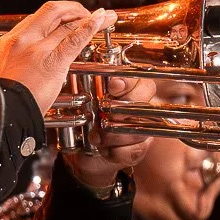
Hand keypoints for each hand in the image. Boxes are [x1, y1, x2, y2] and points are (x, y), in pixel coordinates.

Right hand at [0, 1, 115, 117]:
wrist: (0, 114)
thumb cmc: (2, 101)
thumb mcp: (4, 73)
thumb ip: (17, 62)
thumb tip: (29, 63)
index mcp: (9, 42)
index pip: (37, 18)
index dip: (58, 15)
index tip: (68, 18)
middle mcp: (22, 39)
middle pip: (52, 12)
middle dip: (74, 9)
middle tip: (89, 15)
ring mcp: (36, 49)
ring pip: (66, 24)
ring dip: (88, 17)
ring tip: (104, 16)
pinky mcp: (52, 61)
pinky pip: (74, 39)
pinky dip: (89, 27)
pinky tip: (101, 21)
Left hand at [60, 74, 154, 190]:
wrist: (80, 149)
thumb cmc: (83, 117)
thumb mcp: (79, 96)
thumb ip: (83, 83)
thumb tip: (75, 66)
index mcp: (128, 87)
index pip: (139, 78)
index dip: (128, 82)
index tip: (113, 86)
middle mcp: (140, 106)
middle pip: (144, 104)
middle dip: (121, 111)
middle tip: (104, 116)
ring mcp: (142, 128)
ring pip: (139, 130)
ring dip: (114, 135)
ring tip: (96, 137)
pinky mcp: (139, 148)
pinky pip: (136, 150)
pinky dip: (116, 152)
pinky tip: (104, 149)